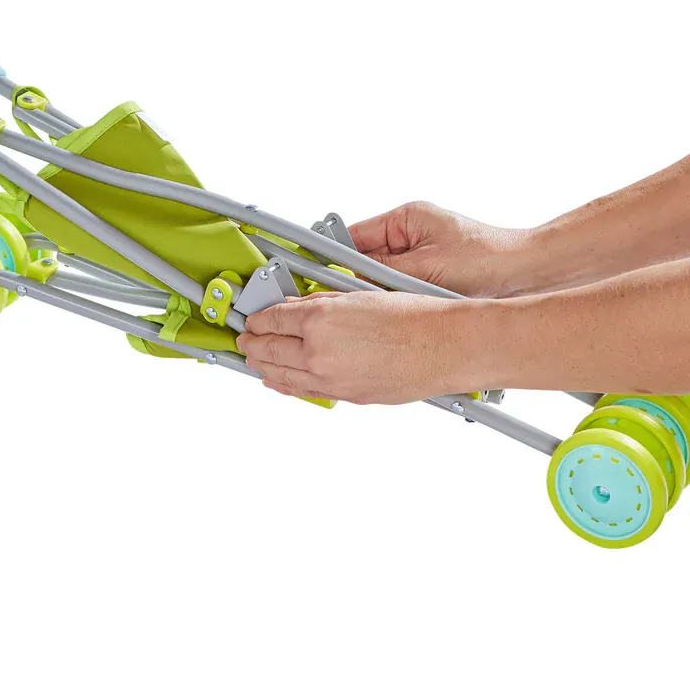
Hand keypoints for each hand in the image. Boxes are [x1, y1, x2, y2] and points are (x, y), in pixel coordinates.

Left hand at [236, 290, 469, 404]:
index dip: (257, 319)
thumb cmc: (415, 318)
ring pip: (282, 376)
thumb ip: (324, 301)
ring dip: (263, 367)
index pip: (273, 319)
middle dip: (252, 344)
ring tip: (254, 361)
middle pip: (269, 350)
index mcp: (320, 320)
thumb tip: (299, 306)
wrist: (445, 347)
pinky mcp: (346, 395)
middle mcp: (319, 352)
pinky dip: (287, 386)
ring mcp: (331, 378)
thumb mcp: (361, 295)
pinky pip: (305, 391)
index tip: (252, 319)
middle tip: (244, 339)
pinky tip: (279, 382)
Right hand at [349, 201, 535, 296]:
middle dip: (358, 280)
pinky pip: (400, 291)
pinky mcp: (428, 278)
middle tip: (350, 298)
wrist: (528, 274)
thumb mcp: (426, 267)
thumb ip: (383, 273)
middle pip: (364, 260)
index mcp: (405, 219)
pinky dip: (398, 301)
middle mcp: (409, 236)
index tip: (311, 270)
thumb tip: (349, 280)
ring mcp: (418, 258)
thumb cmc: (488, 259)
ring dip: (383, 293)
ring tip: (392, 303)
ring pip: (381, 279)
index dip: (331, 255)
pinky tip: (405, 310)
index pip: (353, 236)